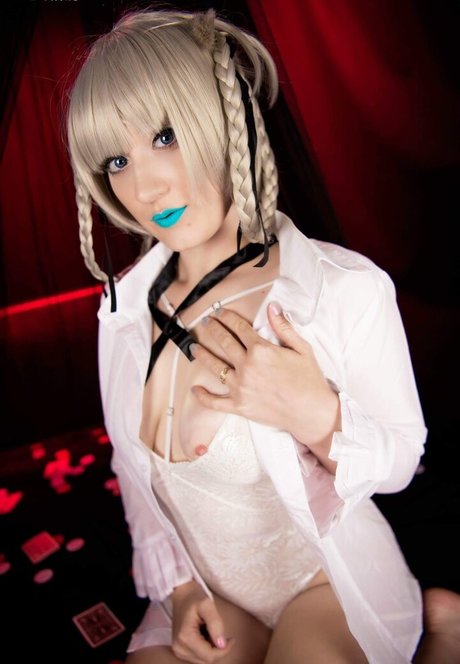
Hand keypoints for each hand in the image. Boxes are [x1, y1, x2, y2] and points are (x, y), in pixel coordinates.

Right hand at [171, 580, 232, 662]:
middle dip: (218, 649)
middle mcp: (179, 648)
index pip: (210, 656)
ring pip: (204, 659)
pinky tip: (206, 635)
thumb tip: (222, 644)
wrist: (182, 593)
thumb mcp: (207, 605)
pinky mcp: (181, 649)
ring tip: (211, 630)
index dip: (224, 650)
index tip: (231, 639)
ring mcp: (179, 650)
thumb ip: (216, 624)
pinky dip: (206, 648)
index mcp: (185, 638)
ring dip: (212, 648)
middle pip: (207, 660)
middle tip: (222, 632)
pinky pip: (199, 656)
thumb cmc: (193, 596)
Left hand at [191, 302, 339, 449]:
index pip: (239, 327)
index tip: (219, 312)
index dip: (227, 317)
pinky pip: (215, 401)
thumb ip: (283, 327)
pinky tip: (195, 389)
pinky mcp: (239, 406)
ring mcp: (241, 387)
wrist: (312, 412)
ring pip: (215, 367)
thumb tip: (272, 307)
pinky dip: (203, 396)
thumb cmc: (309, 380)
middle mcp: (247, 366)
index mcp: (261, 350)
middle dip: (213, 329)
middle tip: (206, 323)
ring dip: (202, 355)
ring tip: (194, 347)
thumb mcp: (302, 348)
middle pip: (224, 342)